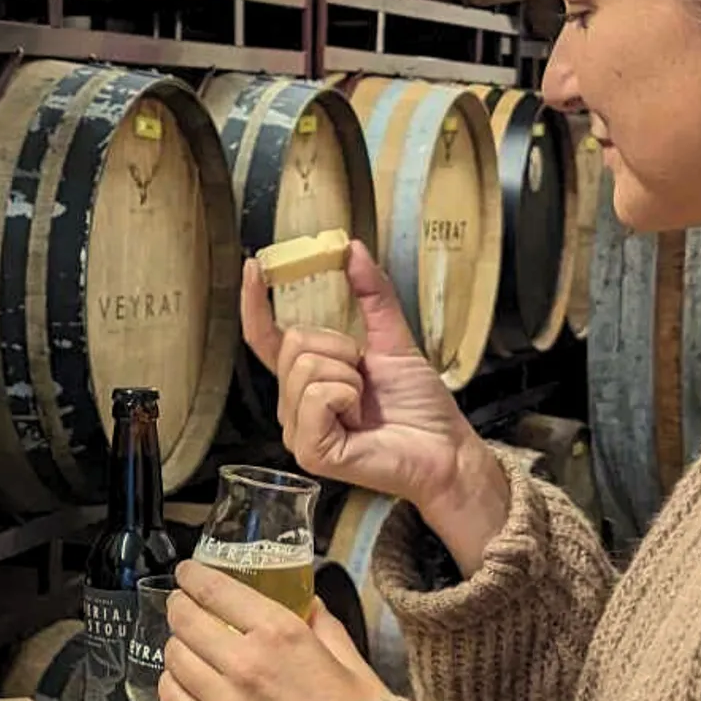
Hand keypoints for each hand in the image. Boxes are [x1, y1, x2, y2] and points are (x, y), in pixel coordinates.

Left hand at [159, 559, 386, 700]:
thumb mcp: (349, 658)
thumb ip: (321, 625)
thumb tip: (306, 603)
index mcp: (281, 634)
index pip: (217, 592)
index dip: (194, 577)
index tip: (186, 573)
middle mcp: (245, 664)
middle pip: (186, 622)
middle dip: (179, 607)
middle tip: (181, 605)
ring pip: (174, 660)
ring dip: (175, 646)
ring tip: (184, 645)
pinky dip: (172, 684)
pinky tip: (181, 681)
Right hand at [242, 240, 509, 573]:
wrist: (445, 450)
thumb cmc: (420, 408)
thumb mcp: (394, 340)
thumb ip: (373, 295)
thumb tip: (352, 249)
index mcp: (307, 379)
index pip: (266, 338)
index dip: (255, 303)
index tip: (255, 267)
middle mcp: (294, 405)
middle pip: (293, 343)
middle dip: (340, 349)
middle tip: (365, 378)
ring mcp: (297, 430)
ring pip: (305, 367)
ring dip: (349, 376)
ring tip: (365, 404)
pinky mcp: (309, 450)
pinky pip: (317, 395)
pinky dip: (347, 397)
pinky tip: (360, 420)